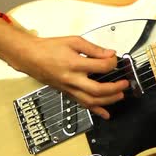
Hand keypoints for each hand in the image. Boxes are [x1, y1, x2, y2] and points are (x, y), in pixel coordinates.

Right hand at [6, 34, 128, 119]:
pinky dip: (95, 110)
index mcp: (75, 63)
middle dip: (114, 89)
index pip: (101, 66)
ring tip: (120, 96)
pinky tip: (105, 114)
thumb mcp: (73, 41)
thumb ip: (94, 48)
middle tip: (124, 84)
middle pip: (98, 90)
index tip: (115, 59)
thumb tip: (110, 54)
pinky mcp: (67, 93)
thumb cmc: (50, 48)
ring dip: (108, 101)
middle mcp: (72, 79)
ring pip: (91, 101)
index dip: (112, 63)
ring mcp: (69, 89)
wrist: (31, 57)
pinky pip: (82, 104)